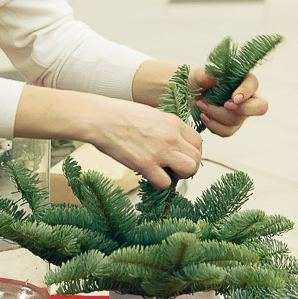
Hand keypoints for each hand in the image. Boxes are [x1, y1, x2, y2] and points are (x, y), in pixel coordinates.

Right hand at [87, 99, 203, 189]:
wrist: (99, 118)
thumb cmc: (120, 115)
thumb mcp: (152, 114)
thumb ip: (168, 128)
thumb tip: (176, 143)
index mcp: (173, 122)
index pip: (198, 142)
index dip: (193, 153)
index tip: (183, 157)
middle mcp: (171, 136)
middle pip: (196, 158)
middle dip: (189, 167)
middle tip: (175, 169)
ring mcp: (159, 151)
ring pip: (188, 170)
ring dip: (179, 176)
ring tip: (166, 173)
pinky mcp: (145, 164)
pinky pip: (165, 183)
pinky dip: (159, 183)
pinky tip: (149, 176)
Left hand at [190, 69, 266, 136]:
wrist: (186, 95)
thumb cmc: (195, 81)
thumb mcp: (197, 74)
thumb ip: (206, 74)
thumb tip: (213, 77)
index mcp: (241, 78)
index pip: (253, 84)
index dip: (246, 92)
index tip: (233, 98)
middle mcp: (246, 96)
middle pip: (261, 107)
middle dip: (244, 109)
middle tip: (226, 106)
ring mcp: (240, 113)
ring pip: (238, 120)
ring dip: (217, 115)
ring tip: (202, 106)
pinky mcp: (230, 125)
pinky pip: (227, 131)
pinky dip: (214, 126)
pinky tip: (203, 117)